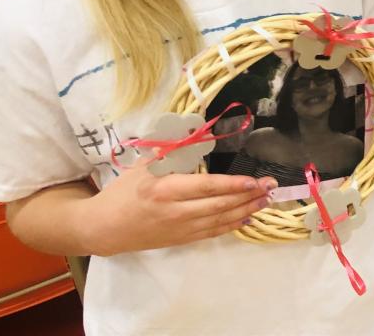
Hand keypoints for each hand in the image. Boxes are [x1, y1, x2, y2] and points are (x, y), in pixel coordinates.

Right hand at [85, 167, 276, 254]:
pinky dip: (231, 226)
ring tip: (265, 201)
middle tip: (270, 187)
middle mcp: (175, 211)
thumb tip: (196, 132)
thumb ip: (171, 152)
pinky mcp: (180, 240)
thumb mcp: (144, 165)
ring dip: (245, 211)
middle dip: (248, 197)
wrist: (103, 228)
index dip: (232, 185)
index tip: (253, 180)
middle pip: (219, 205)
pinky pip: (211, 233)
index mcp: (165, 189)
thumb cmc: (124, 191)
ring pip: (219, 220)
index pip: (206, 187)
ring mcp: (179, 229)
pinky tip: (246, 218)